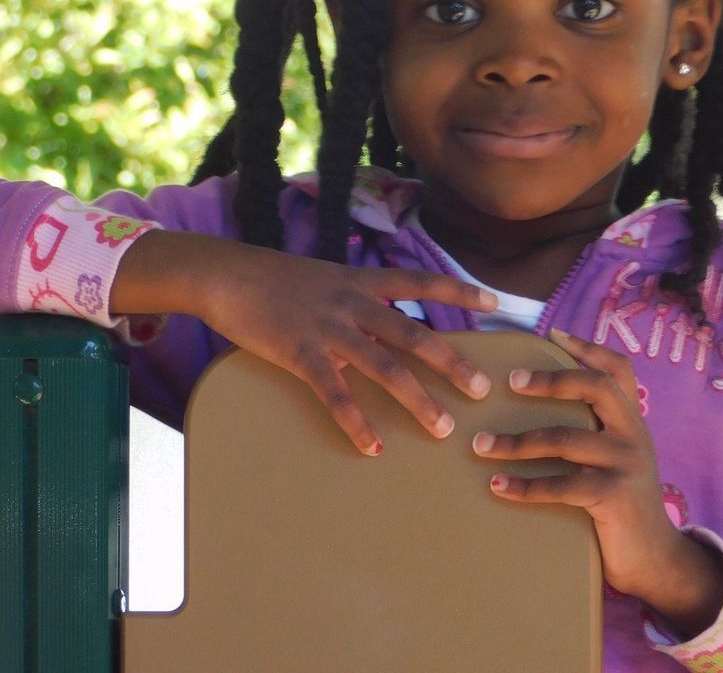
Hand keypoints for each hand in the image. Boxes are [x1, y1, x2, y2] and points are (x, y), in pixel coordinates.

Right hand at [109, 230, 496, 454]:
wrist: (228, 274)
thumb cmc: (277, 280)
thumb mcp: (327, 279)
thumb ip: (357, 301)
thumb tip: (382, 327)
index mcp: (363, 282)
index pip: (422, 281)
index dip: (459, 291)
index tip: (494, 302)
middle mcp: (355, 303)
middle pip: (416, 333)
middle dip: (453, 363)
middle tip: (482, 389)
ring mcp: (330, 328)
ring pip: (385, 367)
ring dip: (418, 400)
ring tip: (443, 428)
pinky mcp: (301, 353)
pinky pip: (336, 393)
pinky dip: (357, 422)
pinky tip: (373, 447)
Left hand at [470, 328, 722, 636]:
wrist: (655, 559)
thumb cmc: (624, 506)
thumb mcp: (620, 460)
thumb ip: (599, 434)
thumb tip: (548, 413)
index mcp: (633, 421)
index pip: (618, 369)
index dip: (588, 348)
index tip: (553, 332)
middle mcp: (633, 435)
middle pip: (596, 387)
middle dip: (550, 380)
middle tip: (510, 382)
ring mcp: (626, 464)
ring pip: (564, 439)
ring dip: (516, 441)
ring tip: (480, 445)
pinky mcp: (614, 495)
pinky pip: (561, 485)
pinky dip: (524, 486)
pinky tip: (497, 485)